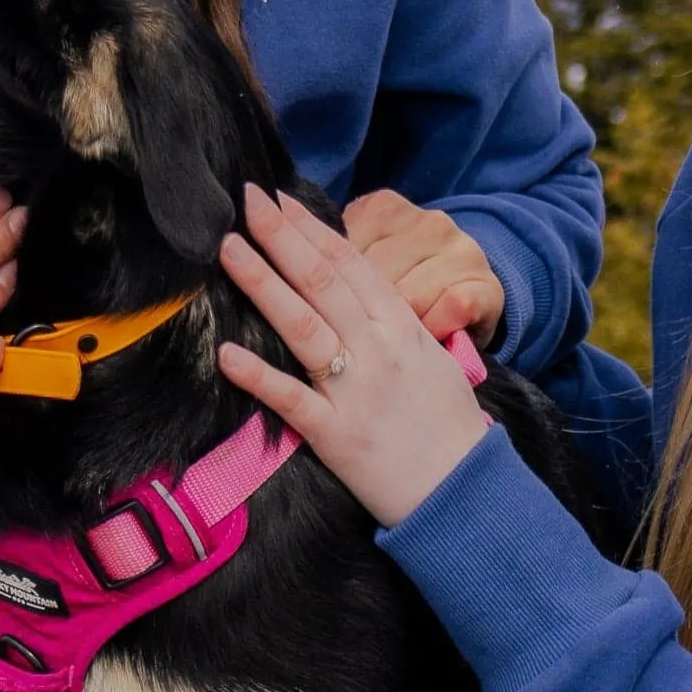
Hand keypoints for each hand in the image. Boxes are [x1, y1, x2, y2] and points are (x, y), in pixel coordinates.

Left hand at [218, 183, 497, 524]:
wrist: (464, 490)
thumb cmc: (449, 425)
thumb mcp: (433, 357)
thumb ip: (396, 322)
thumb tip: (360, 290)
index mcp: (402, 326)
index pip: (350, 265)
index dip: (311, 229)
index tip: (280, 201)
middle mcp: (378, 349)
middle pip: (322, 281)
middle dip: (281, 237)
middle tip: (246, 201)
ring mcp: (355, 390)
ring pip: (302, 325)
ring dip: (263, 283)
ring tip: (229, 250)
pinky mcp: (336, 434)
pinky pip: (291, 399)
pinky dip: (258, 375)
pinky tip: (227, 352)